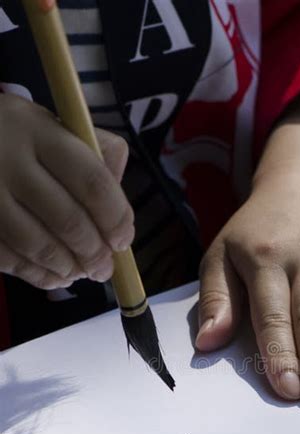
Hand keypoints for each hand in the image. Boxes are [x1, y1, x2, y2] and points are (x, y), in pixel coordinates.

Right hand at [0, 93, 133, 288]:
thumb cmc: (14, 138)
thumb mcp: (52, 127)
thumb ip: (95, 154)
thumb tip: (119, 212)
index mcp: (39, 131)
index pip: (92, 182)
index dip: (115, 218)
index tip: (123, 240)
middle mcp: (9, 160)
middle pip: (68, 220)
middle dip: (94, 253)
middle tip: (104, 268)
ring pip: (38, 246)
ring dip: (68, 268)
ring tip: (81, 272)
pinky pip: (9, 260)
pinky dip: (39, 275)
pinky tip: (54, 276)